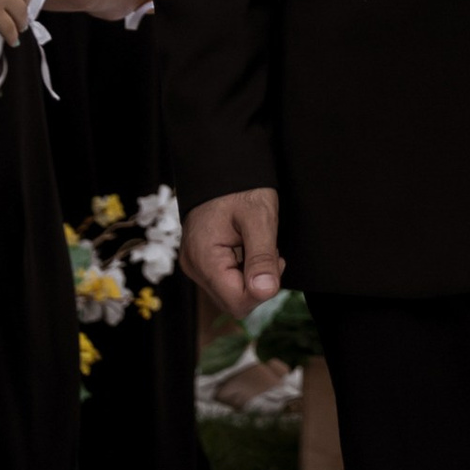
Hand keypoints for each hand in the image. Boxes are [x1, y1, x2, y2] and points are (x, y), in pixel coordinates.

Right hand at [184, 187, 282, 316]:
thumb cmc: (241, 188)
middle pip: (233, 301)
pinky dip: (243, 271)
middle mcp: (194, 267)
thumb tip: (266, 292)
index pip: (238, 302)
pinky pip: (225, 280)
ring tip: (258, 246)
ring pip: (230, 293)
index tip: (274, 260)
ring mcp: (195, 265)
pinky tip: (249, 249)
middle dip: (258, 284)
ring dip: (251, 277)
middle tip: (269, 252)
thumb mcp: (259, 218)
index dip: (262, 289)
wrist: (222, 166)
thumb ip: (262, 257)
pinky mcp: (201, 261)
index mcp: (204, 259)